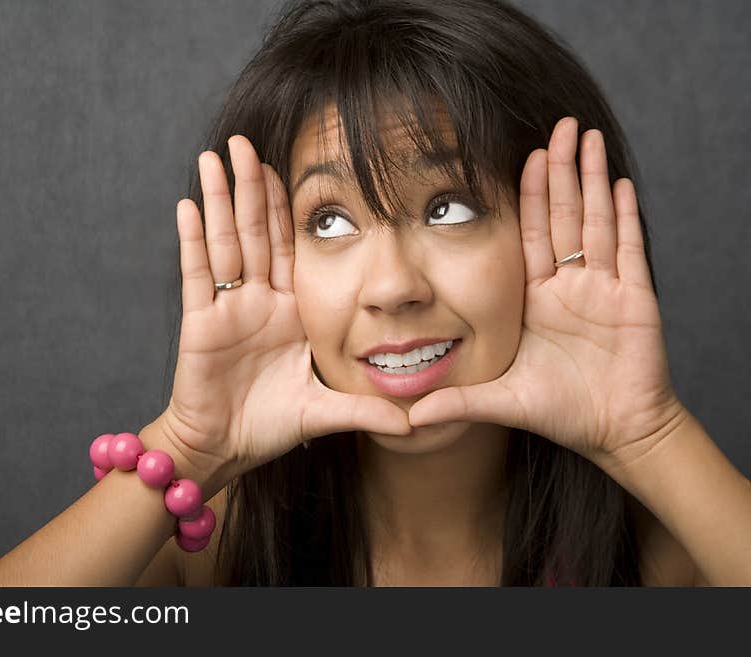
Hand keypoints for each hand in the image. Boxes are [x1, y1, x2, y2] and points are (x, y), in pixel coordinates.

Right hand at [146, 135, 410, 488]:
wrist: (223, 449)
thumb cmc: (269, 427)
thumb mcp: (324, 411)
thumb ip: (365, 410)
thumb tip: (416, 423)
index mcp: (292, 311)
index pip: (293, 247)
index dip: (291, 207)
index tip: (292, 166)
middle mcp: (260, 301)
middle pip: (257, 232)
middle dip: (253, 187)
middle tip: (247, 141)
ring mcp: (228, 308)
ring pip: (225, 241)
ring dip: (220, 199)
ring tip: (214, 157)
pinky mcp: (201, 322)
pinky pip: (196, 274)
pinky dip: (192, 240)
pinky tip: (188, 206)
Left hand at [408, 117, 686, 468]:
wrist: (616, 432)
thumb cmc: (561, 413)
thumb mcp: (500, 401)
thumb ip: (456, 402)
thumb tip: (406, 419)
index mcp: (534, 299)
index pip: (528, 235)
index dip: (527, 196)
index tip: (521, 157)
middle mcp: (567, 286)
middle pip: (562, 216)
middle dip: (560, 171)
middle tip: (558, 126)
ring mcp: (603, 289)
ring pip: (595, 221)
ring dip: (591, 179)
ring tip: (585, 137)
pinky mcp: (634, 299)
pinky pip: (628, 249)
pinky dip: (625, 216)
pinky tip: (620, 183)